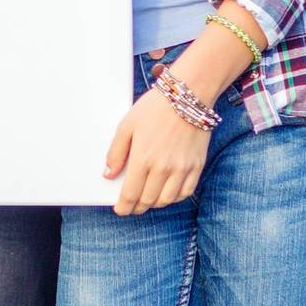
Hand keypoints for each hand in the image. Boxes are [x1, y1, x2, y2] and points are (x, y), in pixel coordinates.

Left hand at [103, 82, 209, 216]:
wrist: (188, 96)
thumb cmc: (155, 107)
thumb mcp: (127, 124)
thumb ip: (116, 151)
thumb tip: (108, 174)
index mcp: (143, 158)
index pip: (131, 194)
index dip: (124, 206)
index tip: (120, 209)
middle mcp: (164, 168)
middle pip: (148, 200)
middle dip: (137, 207)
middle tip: (131, 206)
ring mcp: (182, 169)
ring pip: (167, 200)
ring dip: (155, 203)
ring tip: (147, 199)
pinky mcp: (197, 166)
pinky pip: (185, 193)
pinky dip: (174, 198)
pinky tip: (167, 193)